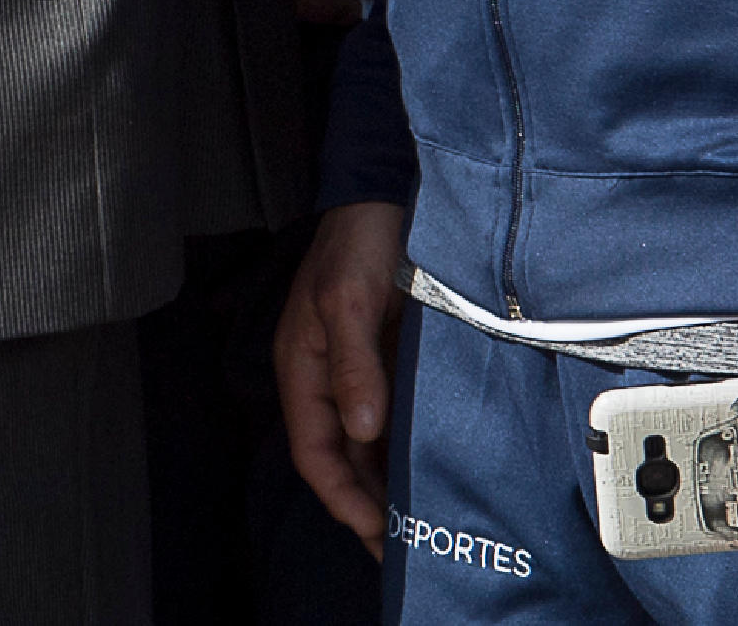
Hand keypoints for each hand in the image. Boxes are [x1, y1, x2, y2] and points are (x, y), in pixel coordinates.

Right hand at [273, 199, 409, 543]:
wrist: (387, 191)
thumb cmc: (359, 238)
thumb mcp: (349, 299)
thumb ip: (355, 366)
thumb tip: (363, 430)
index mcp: (302, 365)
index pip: (314, 453)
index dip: (344, 499)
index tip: (379, 536)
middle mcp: (326, 375)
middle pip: (340, 457)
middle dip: (368, 503)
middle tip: (409, 546)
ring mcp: (357, 369)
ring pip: (367, 443)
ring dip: (388, 480)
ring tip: (426, 519)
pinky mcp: (387, 359)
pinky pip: (392, 418)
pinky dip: (407, 449)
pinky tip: (435, 467)